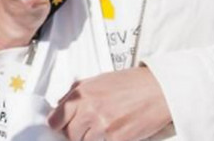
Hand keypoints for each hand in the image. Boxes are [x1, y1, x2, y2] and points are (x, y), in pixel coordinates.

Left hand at [48, 66, 172, 140]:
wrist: (158, 89)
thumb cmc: (132, 83)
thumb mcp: (99, 80)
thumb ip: (77, 93)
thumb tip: (61, 106)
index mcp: (81, 94)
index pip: (55, 120)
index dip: (59, 125)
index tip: (63, 126)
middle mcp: (89, 110)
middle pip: (69, 135)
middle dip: (76, 134)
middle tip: (87, 128)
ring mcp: (102, 126)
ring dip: (91, 139)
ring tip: (105, 128)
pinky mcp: (116, 138)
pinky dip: (108, 140)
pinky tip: (116, 131)